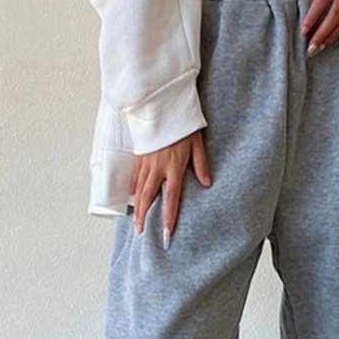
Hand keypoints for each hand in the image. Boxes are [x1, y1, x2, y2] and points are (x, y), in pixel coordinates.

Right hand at [129, 128, 211, 243]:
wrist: (162, 107)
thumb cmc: (182, 125)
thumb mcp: (197, 144)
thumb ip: (201, 165)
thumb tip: (207, 183)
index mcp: (174, 167)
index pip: (171, 197)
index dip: (169, 216)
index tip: (166, 231)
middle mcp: (158, 167)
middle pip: (148, 196)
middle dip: (144, 216)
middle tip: (141, 231)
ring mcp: (146, 162)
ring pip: (139, 189)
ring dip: (136, 206)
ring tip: (135, 220)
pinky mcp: (139, 155)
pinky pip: (134, 175)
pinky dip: (132, 187)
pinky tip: (132, 196)